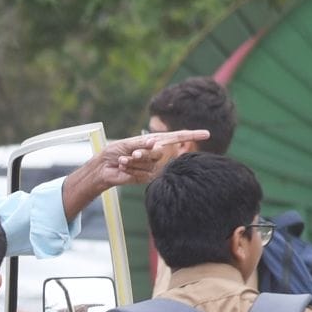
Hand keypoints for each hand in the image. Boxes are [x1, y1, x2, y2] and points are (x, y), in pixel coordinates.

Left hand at [89, 129, 209, 187]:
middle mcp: (158, 153)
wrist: (103, 168)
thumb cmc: (115, 151)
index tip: (207, 134)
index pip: (178, 137)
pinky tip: (123, 168)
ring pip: (151, 162)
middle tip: (131, 154)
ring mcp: (154, 166)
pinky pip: (143, 172)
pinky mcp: (147, 177)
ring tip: (124, 160)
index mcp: (156, 141)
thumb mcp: (127, 144)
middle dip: (144, 153)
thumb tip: (155, 143)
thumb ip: (142, 144)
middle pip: (160, 152)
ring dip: (134, 161)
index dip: (192, 135)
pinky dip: (131, 169)